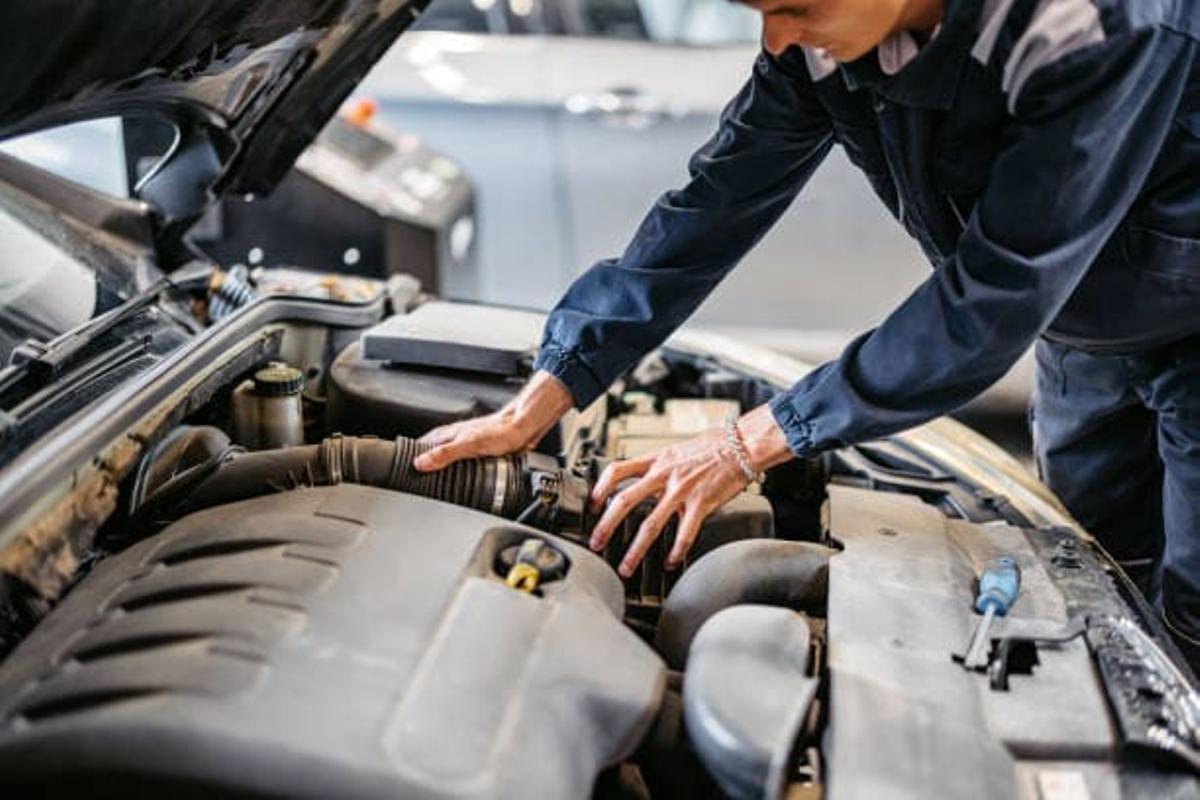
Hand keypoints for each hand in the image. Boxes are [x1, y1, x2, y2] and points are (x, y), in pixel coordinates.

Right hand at [414, 371, 573, 470]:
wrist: (524, 428)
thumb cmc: (501, 431)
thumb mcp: (468, 445)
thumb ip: (445, 454)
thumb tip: (421, 463)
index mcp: (448, 434)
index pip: (420, 446)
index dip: (410, 456)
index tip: (400, 469)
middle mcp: (455, 438)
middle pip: (432, 453)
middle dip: (423, 466)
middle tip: (414, 481)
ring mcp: (467, 445)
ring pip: (447, 459)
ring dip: (441, 469)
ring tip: (433, 483)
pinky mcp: (479, 452)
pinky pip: (462, 464)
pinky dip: (458, 472)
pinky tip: (461, 480)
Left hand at [588, 404, 792, 576]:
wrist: (742, 445)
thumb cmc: (712, 447)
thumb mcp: (676, 451)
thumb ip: (658, 468)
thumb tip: (644, 481)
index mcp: (656, 460)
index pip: (616, 471)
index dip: (599, 489)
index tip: (591, 505)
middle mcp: (664, 475)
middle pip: (624, 501)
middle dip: (605, 526)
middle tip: (596, 543)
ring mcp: (681, 490)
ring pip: (650, 524)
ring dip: (634, 550)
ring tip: (626, 566)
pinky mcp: (701, 503)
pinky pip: (684, 532)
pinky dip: (676, 551)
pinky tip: (672, 562)